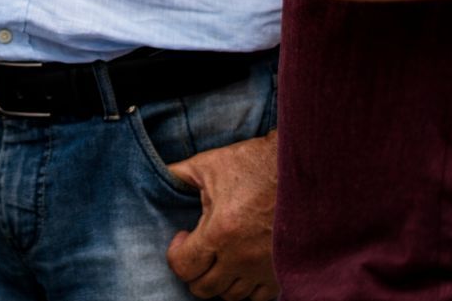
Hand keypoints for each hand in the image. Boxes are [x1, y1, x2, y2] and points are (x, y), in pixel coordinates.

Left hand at [166, 132, 278, 300]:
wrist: (298, 169)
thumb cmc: (252, 165)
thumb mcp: (206, 165)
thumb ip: (176, 175)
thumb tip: (153, 176)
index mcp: (220, 232)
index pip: (183, 267)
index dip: (175, 253)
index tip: (183, 235)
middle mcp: (243, 258)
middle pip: (204, 289)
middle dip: (193, 271)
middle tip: (197, 250)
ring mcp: (266, 268)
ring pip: (232, 296)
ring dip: (220, 280)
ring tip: (220, 256)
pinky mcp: (284, 271)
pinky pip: (261, 298)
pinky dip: (247, 288)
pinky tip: (243, 266)